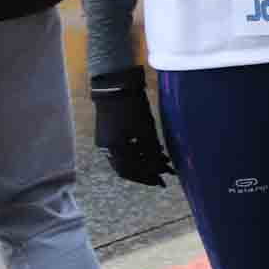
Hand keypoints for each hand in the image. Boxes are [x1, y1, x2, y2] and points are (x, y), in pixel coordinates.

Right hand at [88, 71, 169, 186]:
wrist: (115, 87)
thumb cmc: (133, 108)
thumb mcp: (146, 130)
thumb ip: (152, 151)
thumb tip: (162, 167)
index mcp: (115, 149)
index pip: (133, 171)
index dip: (149, 177)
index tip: (164, 181)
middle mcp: (107, 150)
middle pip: (127, 169)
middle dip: (146, 174)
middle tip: (162, 177)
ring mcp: (104, 143)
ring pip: (124, 161)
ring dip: (142, 164)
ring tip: (160, 164)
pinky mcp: (106, 135)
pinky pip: (121, 152)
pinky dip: (135, 155)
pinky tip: (150, 153)